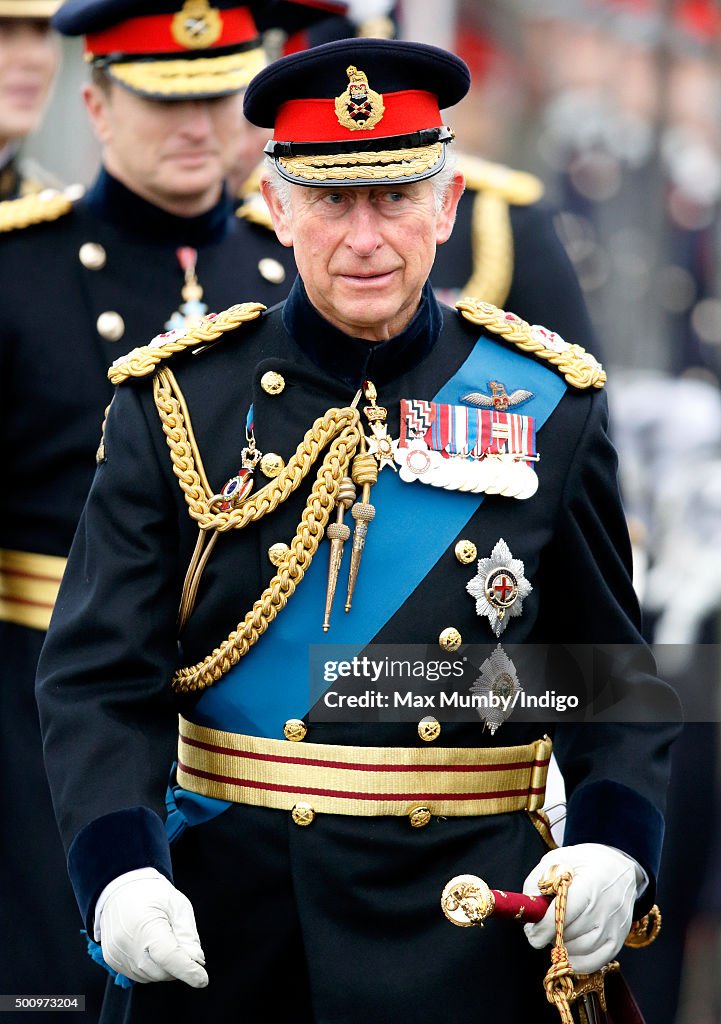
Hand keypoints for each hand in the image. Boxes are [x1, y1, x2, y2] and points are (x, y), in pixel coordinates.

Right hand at [98, 873, 208, 986]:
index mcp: (145, 926)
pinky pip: (138, 975)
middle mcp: (127, 945)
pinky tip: (152, 948)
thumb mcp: (177, 904)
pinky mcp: (112, 961)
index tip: (202, 979)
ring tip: (164, 940)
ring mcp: (117, 955)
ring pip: (151, 976)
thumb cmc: (152, 894)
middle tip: (183, 946)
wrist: (120, 889)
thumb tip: (196, 961)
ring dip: (164, 968)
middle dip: (178, 966)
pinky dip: (151, 967)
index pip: (168, 957)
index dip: (187, 970)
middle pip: (161, 972)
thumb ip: (187, 934)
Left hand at [522, 843, 640, 973]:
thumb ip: (537, 882)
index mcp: (590, 885)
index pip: (563, 913)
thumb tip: (530, 911)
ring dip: (562, 947)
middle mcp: (605, 909)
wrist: (619, 868)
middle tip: (541, 928)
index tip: (530, 929)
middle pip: (569, 934)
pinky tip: (567, 948)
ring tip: (556, 932)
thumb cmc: (584, 863)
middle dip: (549, 935)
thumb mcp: (557, 859)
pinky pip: (594, 962)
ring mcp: (614, 927)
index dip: (542, 927)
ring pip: (580, 950)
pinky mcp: (618, 941)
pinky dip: (576, 960)